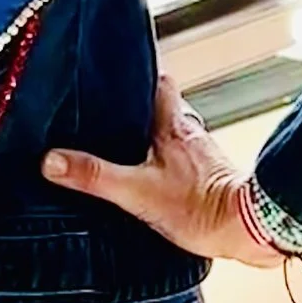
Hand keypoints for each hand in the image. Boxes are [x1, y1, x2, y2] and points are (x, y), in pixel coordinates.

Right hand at [43, 79, 281, 264]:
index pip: (157, 82)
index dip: (139, 74)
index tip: (117, 72)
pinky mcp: (213, 178)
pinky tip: (155, 182)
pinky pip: (185, 161)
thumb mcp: (136, 191)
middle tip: (112, 118)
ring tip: (126, 151)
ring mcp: (204, 156)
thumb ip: (94, 175)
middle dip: (139, 111)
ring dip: (154, 139)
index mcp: (173, 125)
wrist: (248, 230)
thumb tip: (52, 161)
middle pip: (163, 108)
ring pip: (174, 135)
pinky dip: (168, 165)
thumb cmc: (201, 209)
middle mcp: (191, 134)